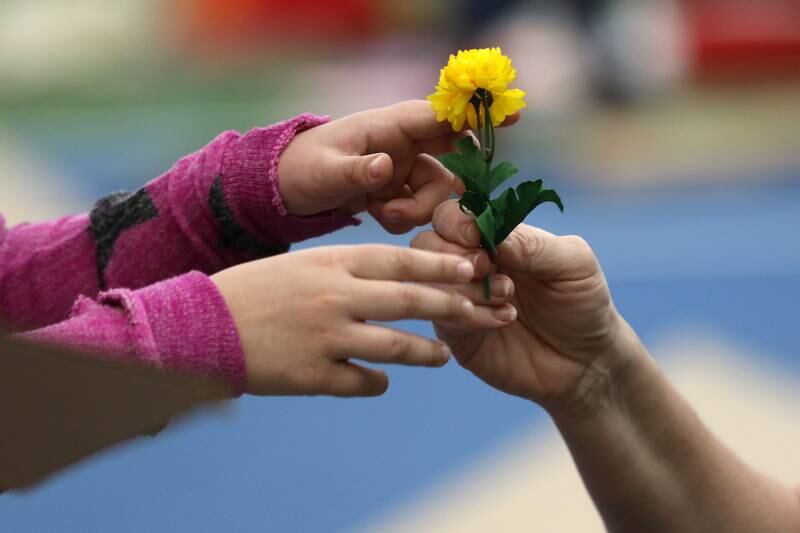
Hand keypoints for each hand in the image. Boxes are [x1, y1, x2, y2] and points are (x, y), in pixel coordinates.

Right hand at [210, 245, 475, 396]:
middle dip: (452, 307)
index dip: (441, 265)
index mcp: (332, 263)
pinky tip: (382, 382)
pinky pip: (361, 382)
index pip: (401, 260)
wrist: (202, 328)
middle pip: (410, 301)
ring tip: (443, 357)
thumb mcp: (300, 264)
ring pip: (395, 347)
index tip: (472, 268)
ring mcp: (326, 338)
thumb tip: (393, 279)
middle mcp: (336, 297)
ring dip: (426, 353)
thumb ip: (346, 269)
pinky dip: (376, 382)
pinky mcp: (313, 376)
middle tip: (480, 312)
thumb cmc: (253, 290)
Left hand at [277, 100, 518, 233]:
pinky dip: (404, 220)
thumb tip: (386, 166)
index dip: (476, 113)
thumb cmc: (300, 170)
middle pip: (450, 158)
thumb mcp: (324, 173)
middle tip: (432, 204)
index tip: (513, 113)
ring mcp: (402, 168)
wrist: (283, 193)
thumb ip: (356, 171)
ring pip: (437, 191)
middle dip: (447, 184)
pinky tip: (376, 217)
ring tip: (381, 216)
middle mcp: (402, 145)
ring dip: (418, 211)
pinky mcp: (396, 191)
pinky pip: (419, 209)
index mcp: (388, 127)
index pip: (440, 114)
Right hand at [411, 200, 632, 414]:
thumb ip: (533, 244)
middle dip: (452, 252)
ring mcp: (459, 299)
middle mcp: (469, 263)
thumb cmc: (583, 304)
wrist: (587, 362)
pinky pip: (441, 317)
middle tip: (487, 268)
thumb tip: (489, 231)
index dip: (456, 221)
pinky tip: (504, 320)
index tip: (475, 236)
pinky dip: (468, 315)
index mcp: (494, 237)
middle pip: (427, 242)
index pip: (454, 214)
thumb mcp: (573, 264)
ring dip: (463, 286)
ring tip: (507, 299)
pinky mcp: (457, 334)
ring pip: (427, 280)